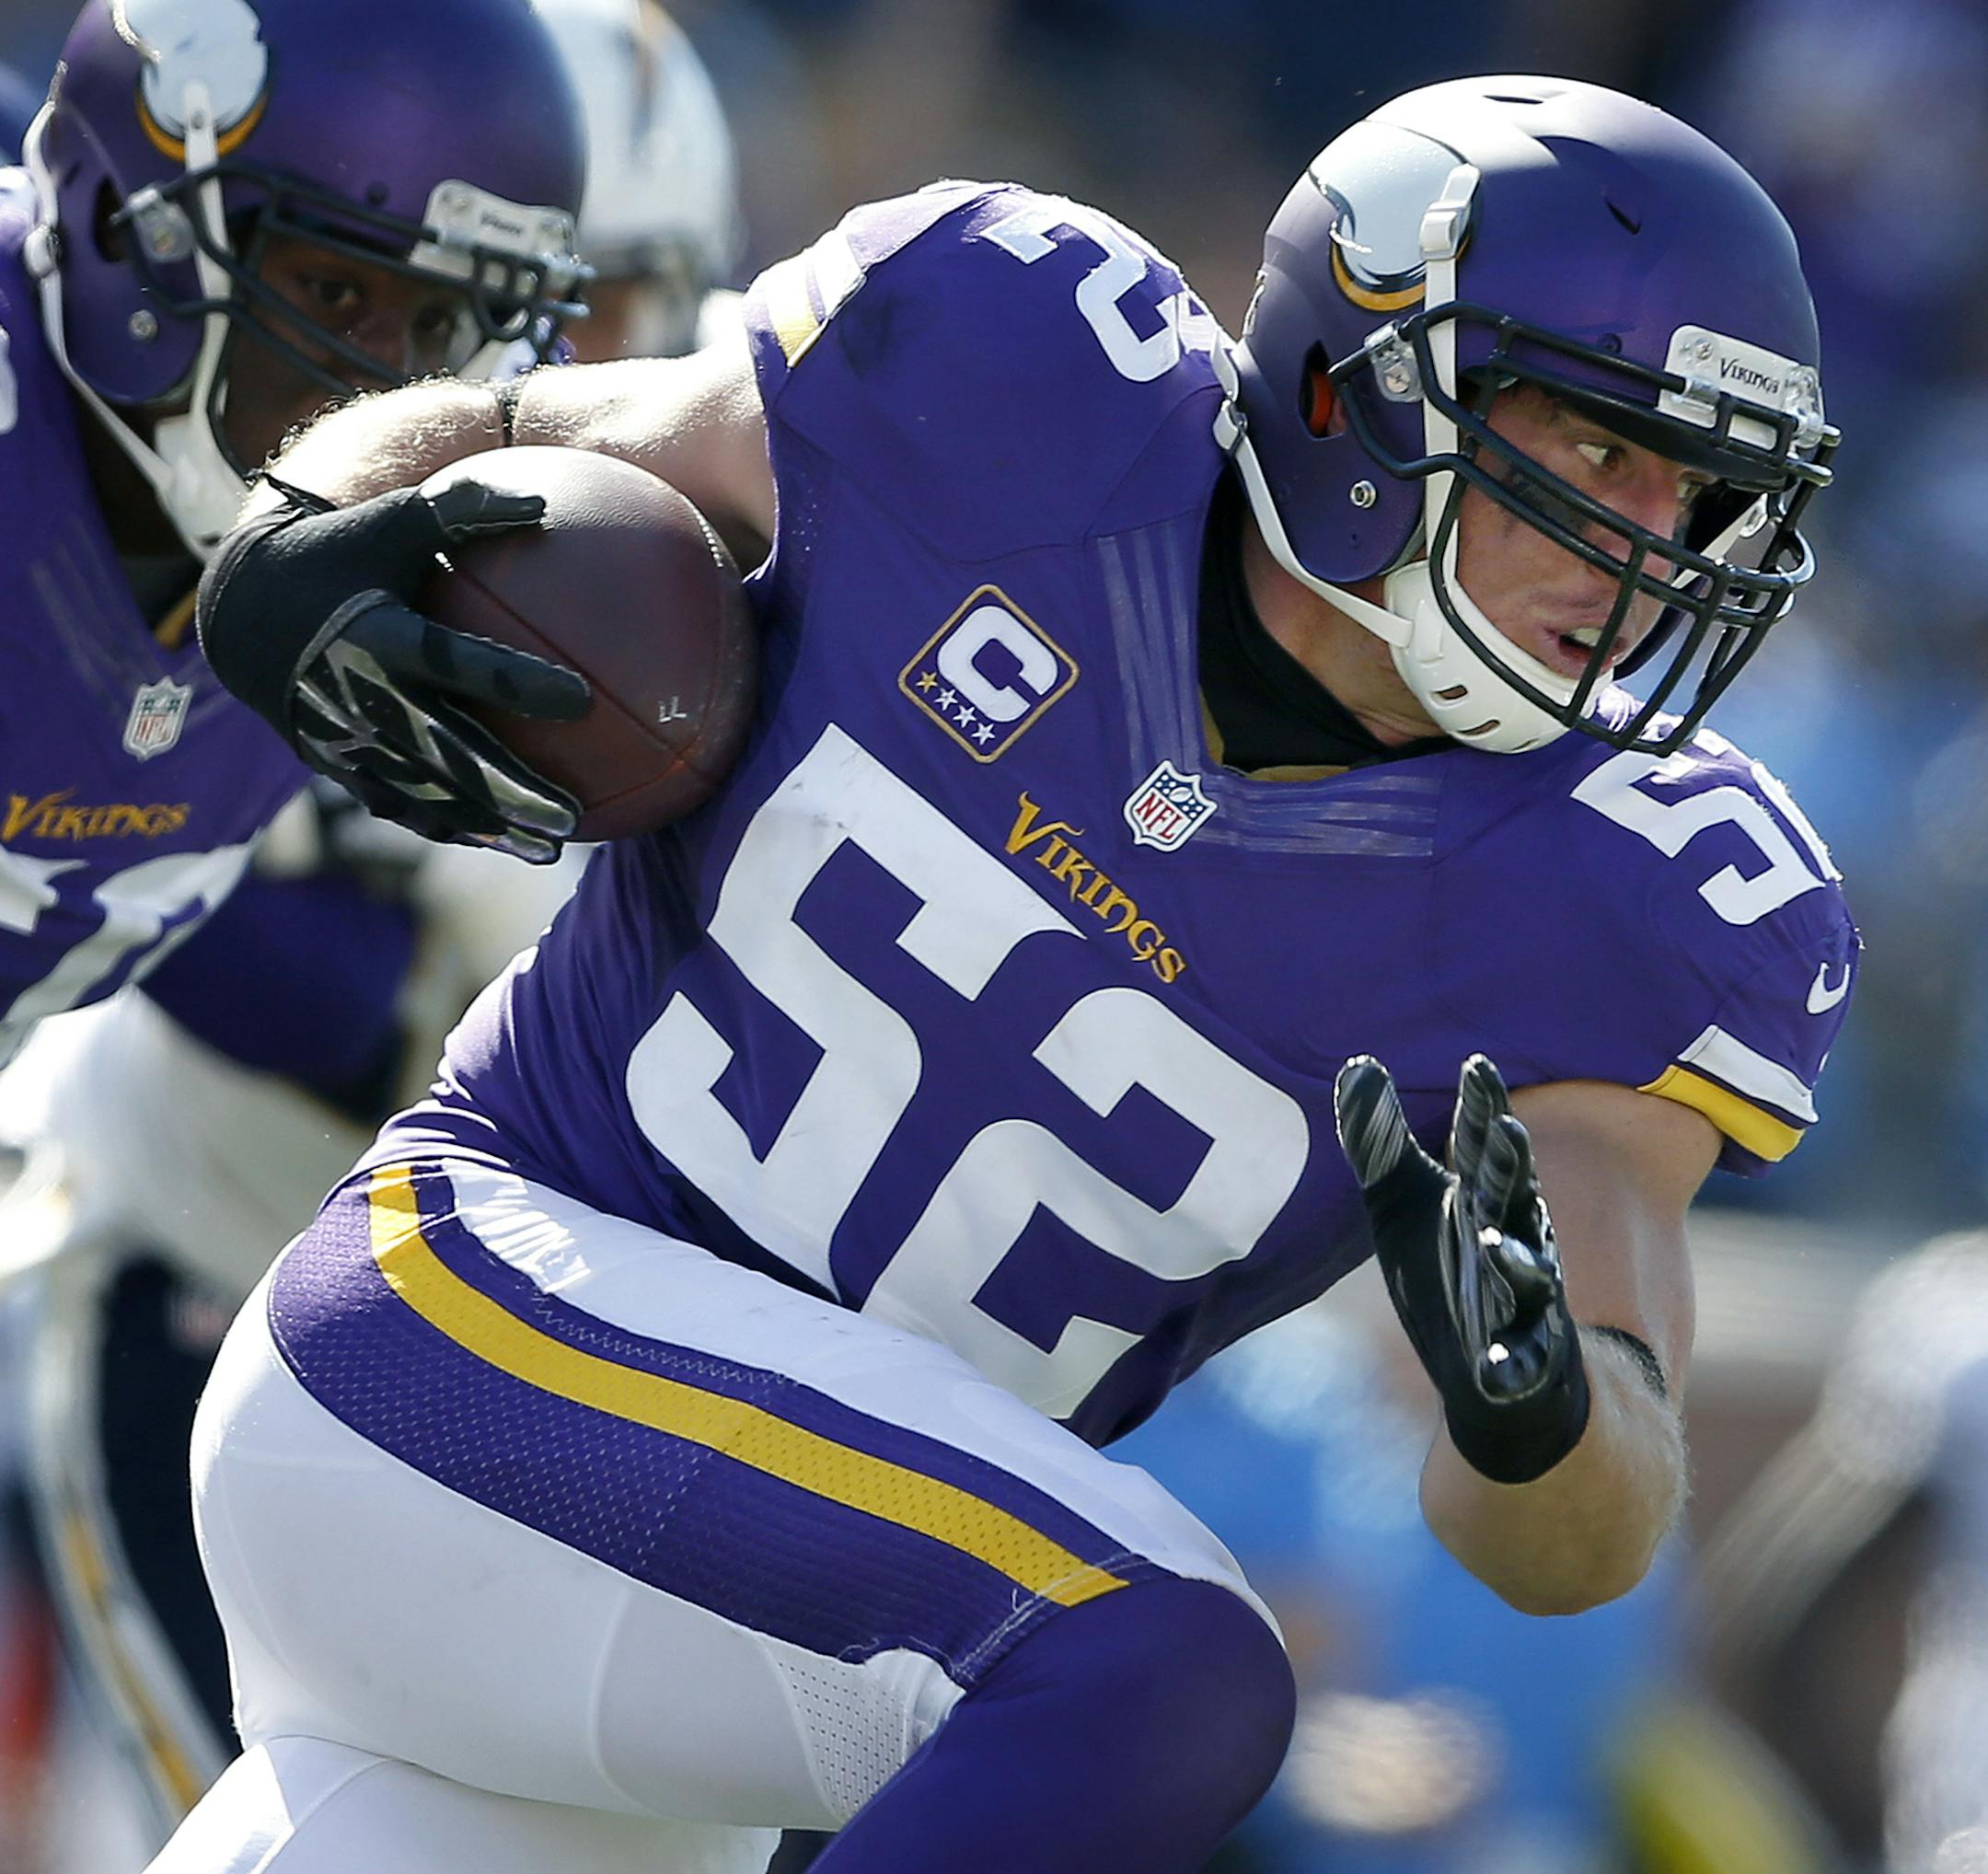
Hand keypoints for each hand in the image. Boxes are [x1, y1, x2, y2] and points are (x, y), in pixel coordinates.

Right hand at [197, 476, 590, 863]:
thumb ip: (462, 508)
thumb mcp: (390, 520)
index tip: (581, 699)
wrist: (242, 612)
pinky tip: (507, 845)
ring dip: (492, 827)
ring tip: (553, 849)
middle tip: (570, 816)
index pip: (457, 662)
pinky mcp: (342, 767)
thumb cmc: (336, 555)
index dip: (516, 682)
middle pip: (447, 755)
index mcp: (377, 636)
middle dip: (510, 790)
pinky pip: (403, 807)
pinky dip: (454, 828)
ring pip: (430, 797)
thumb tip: (543, 503)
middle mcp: (363, 697)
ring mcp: (349, 741)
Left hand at [1334, 1052, 1589, 1483]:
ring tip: (1490, 1241)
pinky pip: (1517, 1362)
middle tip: (1506, 1130)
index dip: (1483, 1107)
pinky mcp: (1521, 1360)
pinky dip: (1508, 1365)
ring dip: (1512, 1258)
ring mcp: (1522, 1301)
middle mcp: (1511, 1238)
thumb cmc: (1447, 1267)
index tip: (1477, 1064)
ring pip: (1525, 1275)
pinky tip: (1493, 1370)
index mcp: (1485, 1197)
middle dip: (1509, 1167)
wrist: (1488, 1373)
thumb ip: (1381, 1139)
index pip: (1485, 1144)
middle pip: (1512, 1197)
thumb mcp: (1402, 1201)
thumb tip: (1357, 1063)